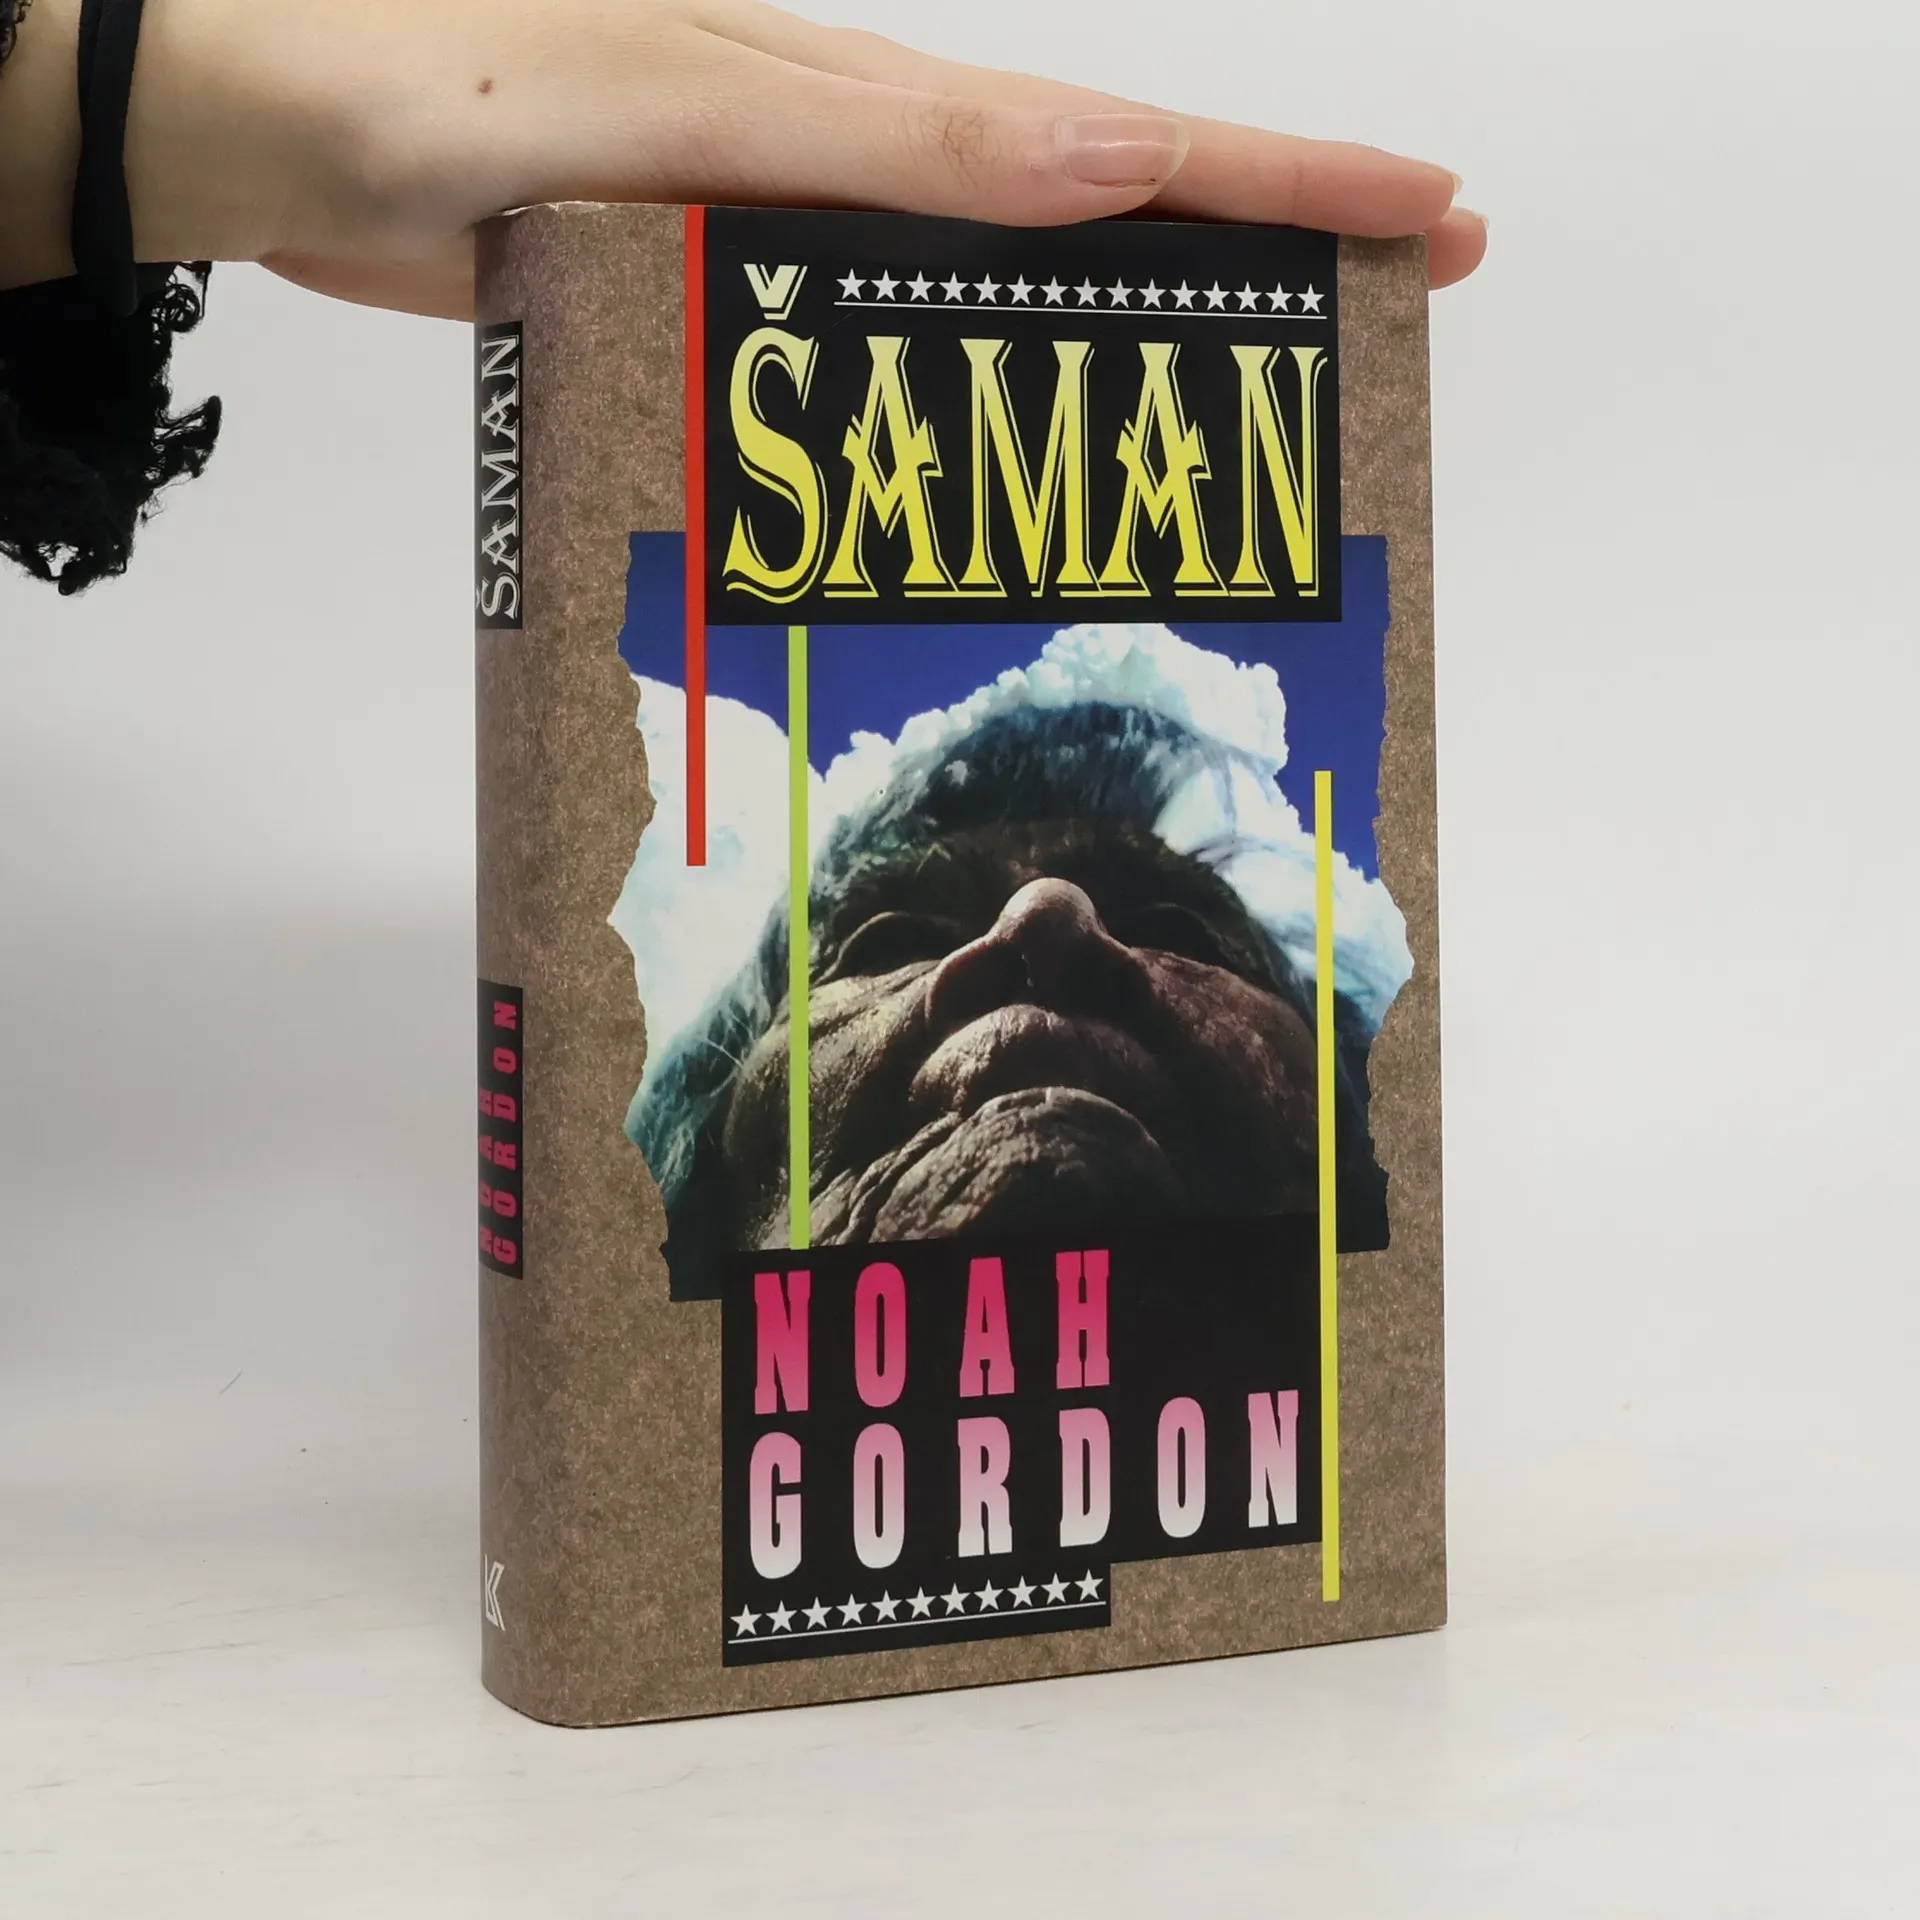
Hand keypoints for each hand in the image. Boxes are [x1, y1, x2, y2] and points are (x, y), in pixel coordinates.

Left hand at [0, 0, 1486, 317]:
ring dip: (1128, 322)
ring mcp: (772, 222)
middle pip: (1086, 195)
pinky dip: (964, 379)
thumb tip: (1085, 158)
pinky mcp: (706, 283)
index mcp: (832, 91)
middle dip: (1255, 237)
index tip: (1420, 209)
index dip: (1272, 175)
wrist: (223, 112)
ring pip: (992, 276)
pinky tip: (1004, 437)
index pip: (1105, 134)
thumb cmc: (386, 78)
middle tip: (1404, 279)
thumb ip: (850, 135)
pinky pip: (870, 334)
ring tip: (1257, 378)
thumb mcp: (637, 99)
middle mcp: (825, 151)